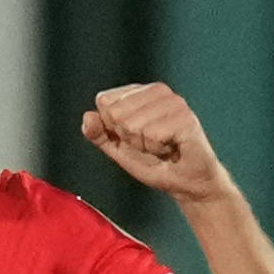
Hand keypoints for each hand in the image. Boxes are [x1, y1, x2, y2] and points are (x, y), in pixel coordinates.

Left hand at [82, 82, 231, 201]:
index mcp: (140, 92)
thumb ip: (99, 133)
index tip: (133, 137)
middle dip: (128, 138)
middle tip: (149, 145)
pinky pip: (152, 135)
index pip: (104, 101)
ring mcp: (174, 102)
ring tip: (161, 147)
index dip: (112, 127)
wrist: (184, 183)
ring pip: (132, 125)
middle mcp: (158, 91)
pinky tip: (171, 148)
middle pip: (115, 113)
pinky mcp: (185, 117)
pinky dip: (158, 149)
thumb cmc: (155, 162)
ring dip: (144, 146)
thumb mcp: (119, 149)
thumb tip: (88, 117)